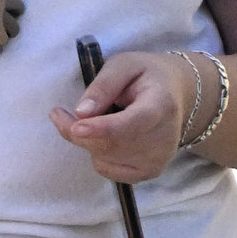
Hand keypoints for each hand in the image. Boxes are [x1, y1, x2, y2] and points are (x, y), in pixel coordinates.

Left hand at [52, 49, 191, 184]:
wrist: (178, 95)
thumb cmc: (148, 75)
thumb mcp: (125, 64)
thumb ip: (104, 84)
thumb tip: (81, 113)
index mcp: (162, 105)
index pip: (133, 122)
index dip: (103, 128)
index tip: (76, 127)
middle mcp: (164, 139)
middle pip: (111, 145)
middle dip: (78, 132)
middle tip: (59, 114)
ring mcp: (158, 160)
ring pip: (105, 158)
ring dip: (88, 140)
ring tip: (99, 118)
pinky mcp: (150, 173)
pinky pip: (108, 170)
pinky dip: (98, 153)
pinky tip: (109, 136)